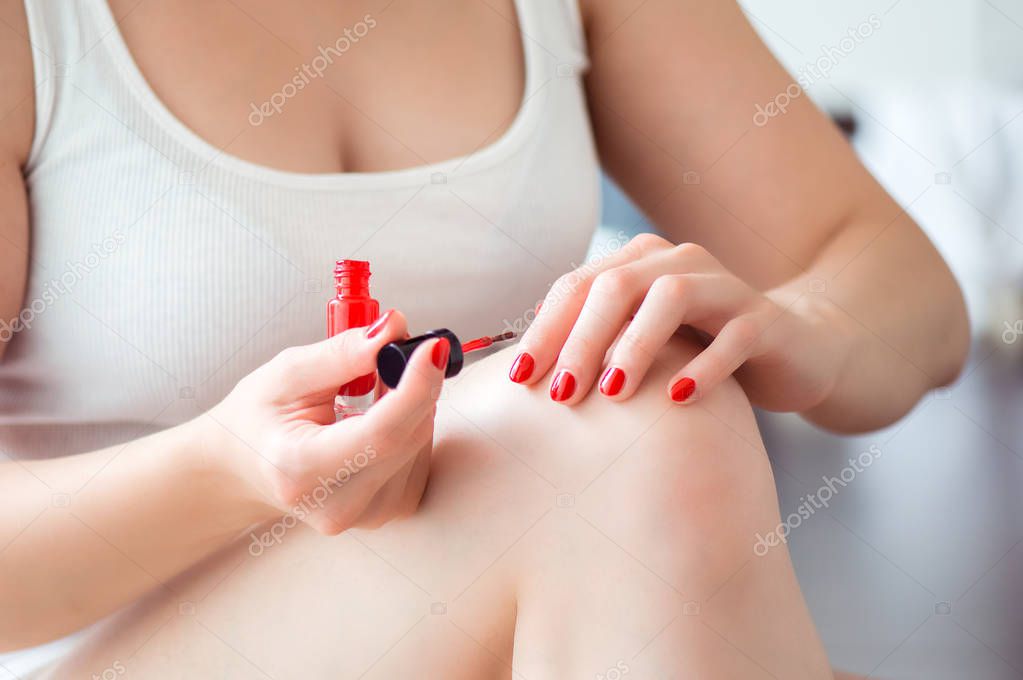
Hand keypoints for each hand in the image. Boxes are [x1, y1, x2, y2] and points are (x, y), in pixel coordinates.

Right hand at [203, 309, 448, 533]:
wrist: (243, 468)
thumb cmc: (256, 421)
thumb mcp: (286, 374)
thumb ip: (343, 354)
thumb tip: (393, 331)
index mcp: (301, 470)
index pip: (380, 433)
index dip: (415, 386)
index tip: (432, 348)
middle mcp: (337, 504)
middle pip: (408, 435)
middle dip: (415, 383)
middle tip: (395, 352)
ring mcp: (365, 515)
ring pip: (420, 443)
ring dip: (411, 404)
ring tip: (371, 390)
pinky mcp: (388, 512)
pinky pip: (420, 457)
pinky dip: (410, 426)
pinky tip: (379, 418)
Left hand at [510, 234, 847, 409]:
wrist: (795, 348)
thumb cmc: (701, 350)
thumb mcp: (642, 344)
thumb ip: (593, 344)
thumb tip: (523, 370)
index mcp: (640, 263)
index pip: (578, 286)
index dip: (545, 331)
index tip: (520, 380)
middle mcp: (679, 263)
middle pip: (616, 287)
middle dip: (581, 340)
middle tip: (561, 393)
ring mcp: (726, 288)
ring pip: (672, 298)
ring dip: (635, 345)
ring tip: (612, 392)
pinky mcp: (766, 321)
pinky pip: (734, 337)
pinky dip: (704, 367)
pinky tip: (677, 400)